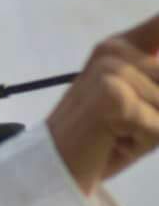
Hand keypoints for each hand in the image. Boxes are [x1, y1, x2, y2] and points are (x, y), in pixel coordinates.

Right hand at [47, 14, 158, 194]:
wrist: (56, 160)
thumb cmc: (102, 134)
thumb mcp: (138, 96)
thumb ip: (153, 72)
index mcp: (118, 45)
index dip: (157, 57)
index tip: (144, 82)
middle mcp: (113, 51)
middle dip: (158, 112)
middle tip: (129, 123)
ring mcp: (110, 72)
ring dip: (154, 130)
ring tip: (121, 133)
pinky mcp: (113, 99)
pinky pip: (158, 129)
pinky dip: (142, 145)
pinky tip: (113, 142)